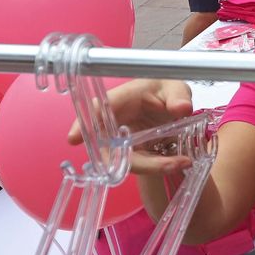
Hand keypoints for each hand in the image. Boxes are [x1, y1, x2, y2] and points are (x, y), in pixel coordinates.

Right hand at [67, 79, 194, 176]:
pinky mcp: (133, 153)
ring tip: (181, 162)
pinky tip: (180, 162)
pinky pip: (140, 165)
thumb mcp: (175, 87)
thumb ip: (178, 96)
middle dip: (136, 161)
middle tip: (168, 163)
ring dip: (153, 167)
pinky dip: (158, 167)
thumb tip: (181, 107)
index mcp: (119, 100)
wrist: (171, 102)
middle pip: (109, 147)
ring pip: (125, 161)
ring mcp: (121, 141)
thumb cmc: (165, 89)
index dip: (82, 126)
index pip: (96, 112)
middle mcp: (114, 123)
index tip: (74, 138)